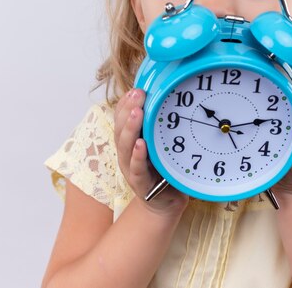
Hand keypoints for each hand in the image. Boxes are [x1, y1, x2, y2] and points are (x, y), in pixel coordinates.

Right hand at [114, 88, 188, 216]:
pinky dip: (137, 156)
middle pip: (120, 128)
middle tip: (138, 93)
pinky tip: (140, 145)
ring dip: (131, 128)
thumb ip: (159, 125)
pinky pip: (136, 169)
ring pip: (125, 146)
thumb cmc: (163, 170)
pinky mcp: (140, 184)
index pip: (121, 118)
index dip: (126, 102)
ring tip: (137, 113)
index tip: (136, 88)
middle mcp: (127, 153)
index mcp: (130, 141)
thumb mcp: (160, 144)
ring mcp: (131, 168)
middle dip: (128, 109)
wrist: (164, 203)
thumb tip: (170, 97)